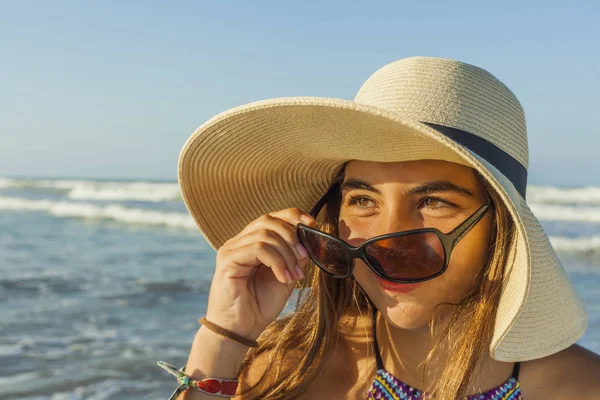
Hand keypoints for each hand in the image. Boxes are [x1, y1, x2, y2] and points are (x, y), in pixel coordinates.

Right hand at [204, 207, 314, 340]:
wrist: (242, 330)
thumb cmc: (260, 306)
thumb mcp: (286, 278)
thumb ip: (295, 258)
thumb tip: (310, 239)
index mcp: (252, 243)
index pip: (272, 217)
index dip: (293, 215)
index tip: (312, 223)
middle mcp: (239, 242)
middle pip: (268, 220)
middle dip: (292, 236)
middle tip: (304, 258)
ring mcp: (231, 249)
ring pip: (265, 234)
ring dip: (287, 254)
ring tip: (293, 275)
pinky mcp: (227, 259)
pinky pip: (258, 248)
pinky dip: (276, 262)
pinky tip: (283, 278)